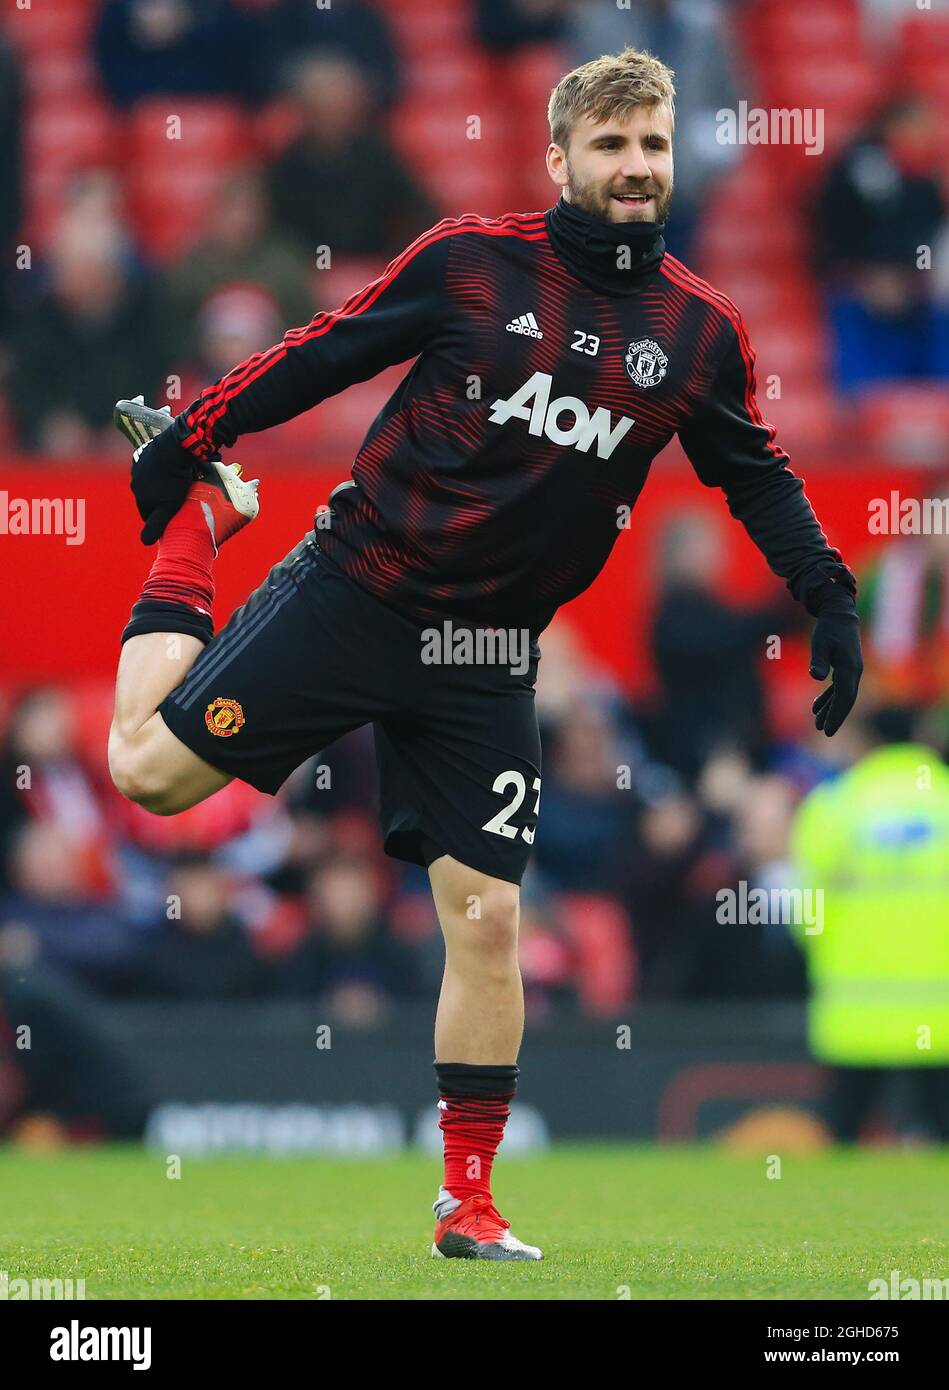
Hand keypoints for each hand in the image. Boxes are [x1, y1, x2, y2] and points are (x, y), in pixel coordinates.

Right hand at [130, 433, 194, 542]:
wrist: (174, 448)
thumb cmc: (175, 481)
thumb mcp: (169, 507)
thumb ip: (157, 525)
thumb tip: (145, 543)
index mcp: (140, 498)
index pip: (149, 515)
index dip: (162, 517)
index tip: (175, 516)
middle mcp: (135, 484)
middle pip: (149, 499)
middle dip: (161, 501)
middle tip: (179, 500)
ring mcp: (138, 468)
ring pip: (151, 483)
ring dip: (161, 486)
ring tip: (177, 484)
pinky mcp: (144, 455)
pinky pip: (152, 468)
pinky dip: (161, 471)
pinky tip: (172, 470)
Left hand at [809, 600, 862, 736]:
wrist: (839, 614)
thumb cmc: (829, 628)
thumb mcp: (820, 643)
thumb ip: (819, 660)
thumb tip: (816, 676)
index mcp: (850, 668)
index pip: (844, 697)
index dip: (836, 714)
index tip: (827, 729)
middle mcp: (854, 672)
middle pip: (846, 700)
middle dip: (835, 716)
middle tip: (823, 731)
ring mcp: (851, 670)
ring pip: (842, 695)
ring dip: (831, 709)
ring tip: (817, 723)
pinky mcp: (845, 667)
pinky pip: (839, 688)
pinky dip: (829, 698)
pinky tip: (817, 707)